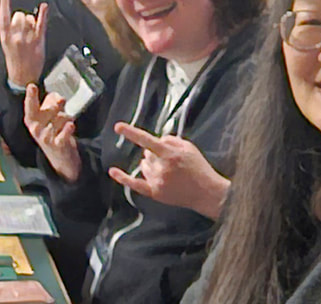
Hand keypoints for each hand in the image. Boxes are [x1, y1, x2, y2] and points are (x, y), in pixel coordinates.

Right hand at [0, 0, 46, 87]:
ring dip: (31, 21)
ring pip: (29, 18)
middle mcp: (16, 36)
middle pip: (19, 15)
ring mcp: (28, 38)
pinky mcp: (38, 40)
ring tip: (30, 32)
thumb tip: (19, 17)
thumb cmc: (15, 60)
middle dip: (22, 17)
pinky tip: (44, 7)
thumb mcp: (6, 45)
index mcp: (5, 37)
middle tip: (23, 28)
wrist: (23, 76)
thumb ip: (10, 31)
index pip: (3, 16)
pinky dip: (43, 14)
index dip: (4, 3)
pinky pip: (41, 23)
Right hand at [24, 84, 80, 182]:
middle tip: (61, 103)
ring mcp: (46, 138)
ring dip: (67, 117)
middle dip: (55, 105)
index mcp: (31, 119)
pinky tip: (70, 125)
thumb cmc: (52, 130)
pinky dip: (67, 130)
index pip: (30, 106)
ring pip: (59, 119)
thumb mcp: (48, 115)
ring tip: (68, 121)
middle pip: (47, 110)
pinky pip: (63, 135)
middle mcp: (36, 129)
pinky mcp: (57, 146)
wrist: (59, 156)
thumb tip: (58, 98)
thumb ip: (52, 102)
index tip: (32, 86)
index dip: (31, 96)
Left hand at [109, 123, 230, 219]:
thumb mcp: (188, 147)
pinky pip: (135, 185)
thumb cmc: (199, 168)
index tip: (118, 126)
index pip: (146, 140)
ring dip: (149, 165)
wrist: (207, 193)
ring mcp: (157, 182)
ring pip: (143, 166)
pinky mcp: (155, 193)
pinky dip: (123, 178)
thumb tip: (157, 140)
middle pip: (146, 154)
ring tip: (167, 171)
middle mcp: (161, 168)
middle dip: (154, 154)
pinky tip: (113, 171)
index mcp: (169, 154)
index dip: (131, 132)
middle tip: (170, 161)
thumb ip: (170, 140)